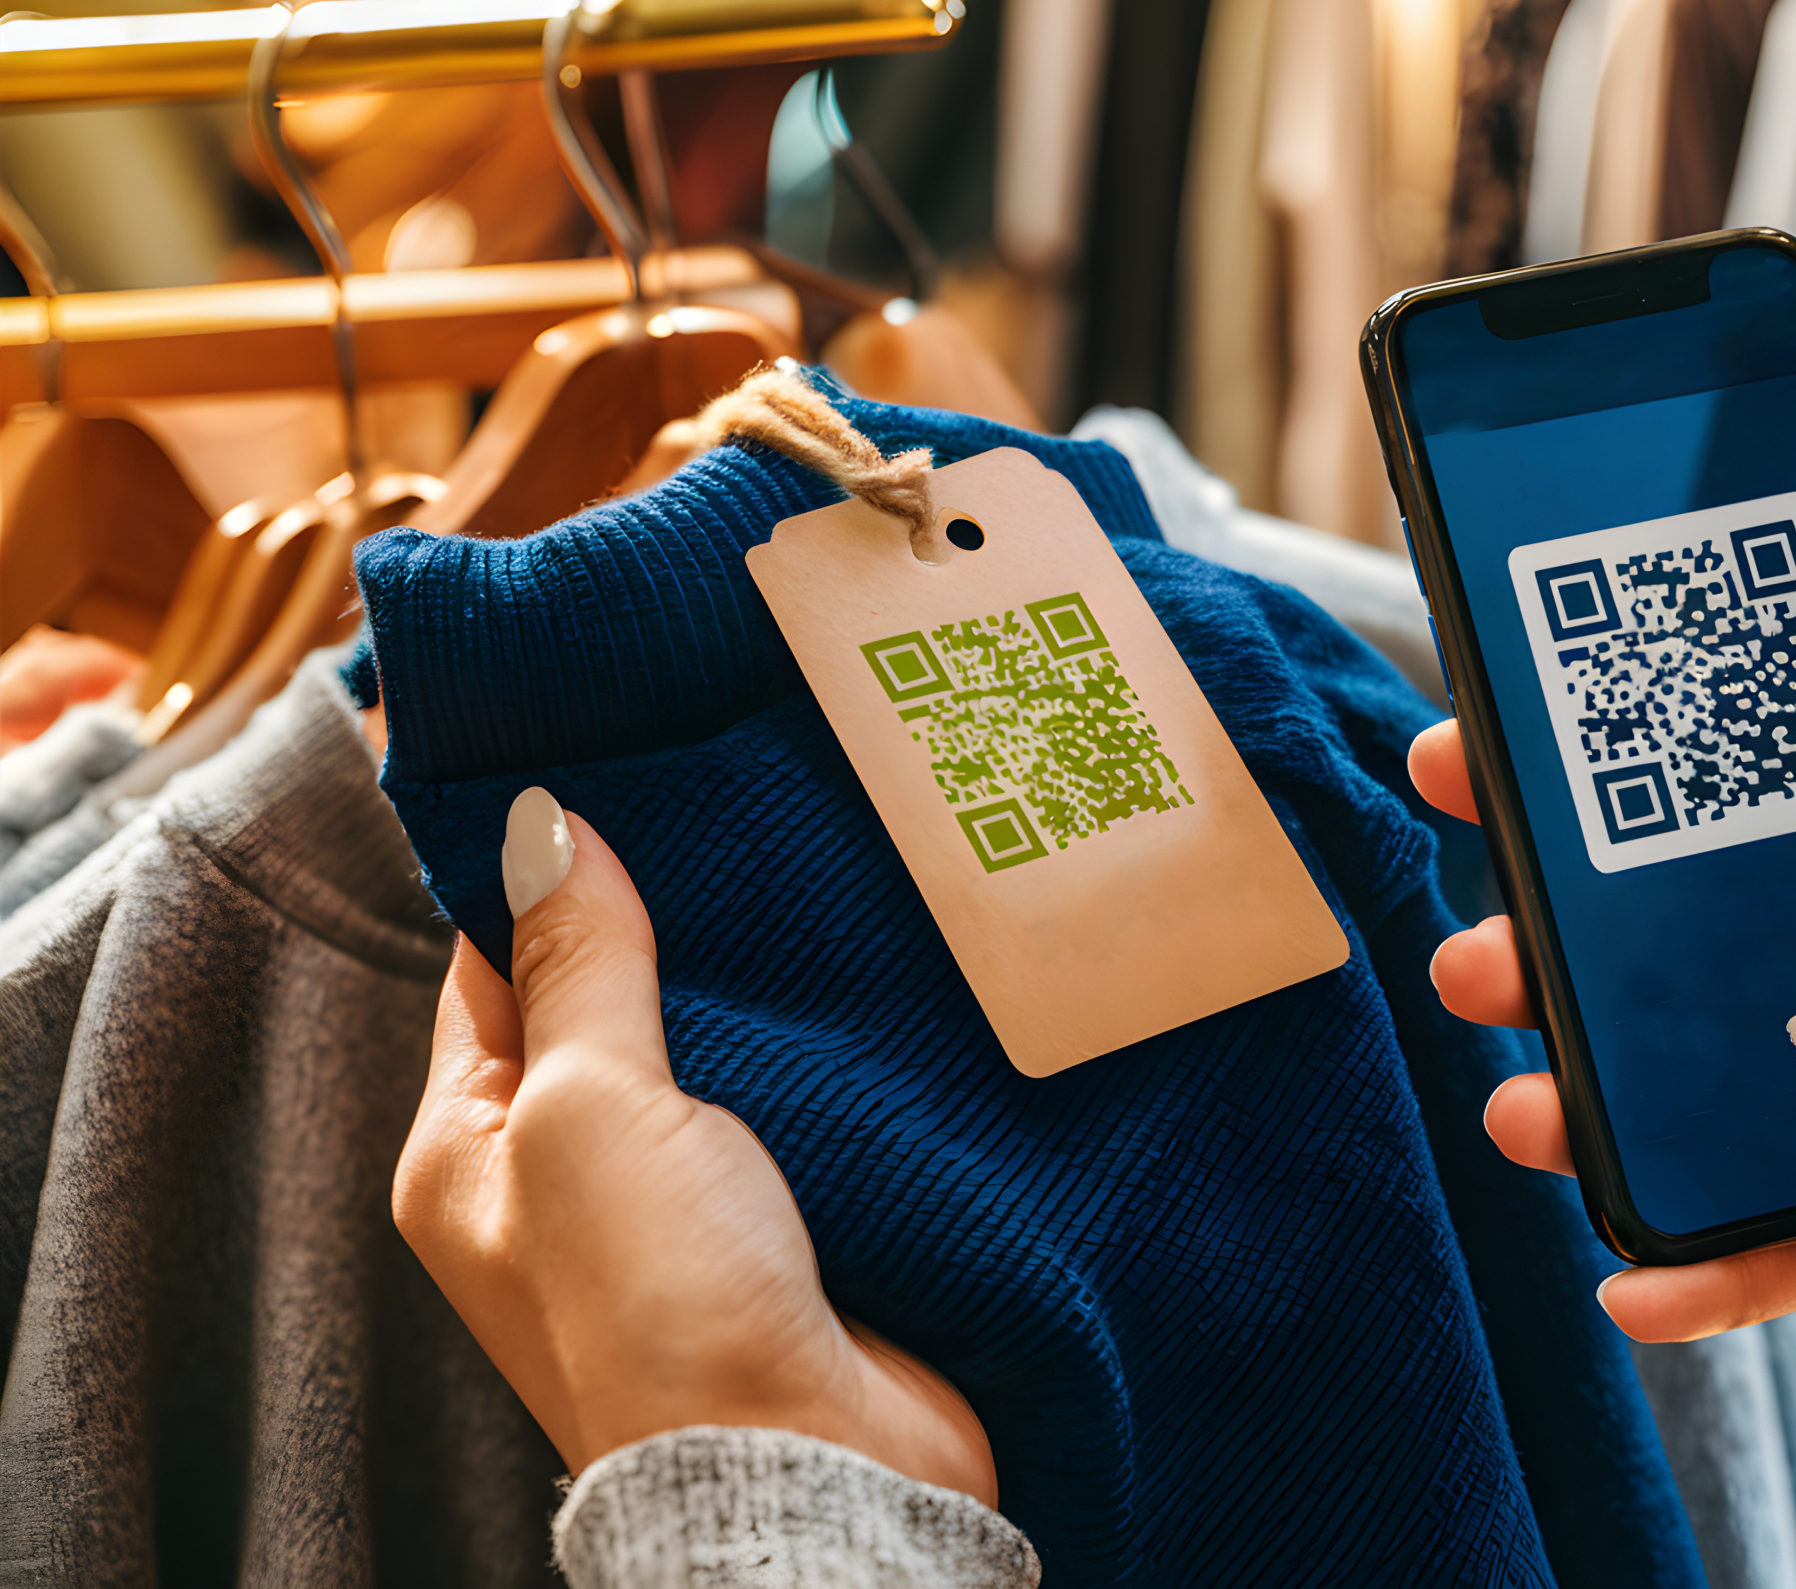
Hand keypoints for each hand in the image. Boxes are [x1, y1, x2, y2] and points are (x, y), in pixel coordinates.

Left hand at [393, 789, 994, 1497]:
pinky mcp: (792, 1215)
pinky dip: (832, 1048)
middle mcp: (568, 1176)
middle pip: (612, 1001)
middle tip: (739, 811)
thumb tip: (543, 827)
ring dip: (765, 986)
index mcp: (472, 1153)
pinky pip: (802, 1099)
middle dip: (674, 921)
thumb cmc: (664, 1314)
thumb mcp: (590, 1107)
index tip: (621, 779)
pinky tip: (870, 982)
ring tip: (815, 877)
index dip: (548, 877)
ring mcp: (683, 1201)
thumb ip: (579, 965)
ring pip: (718, 1046)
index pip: (493, 970)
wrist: (818, 1468)